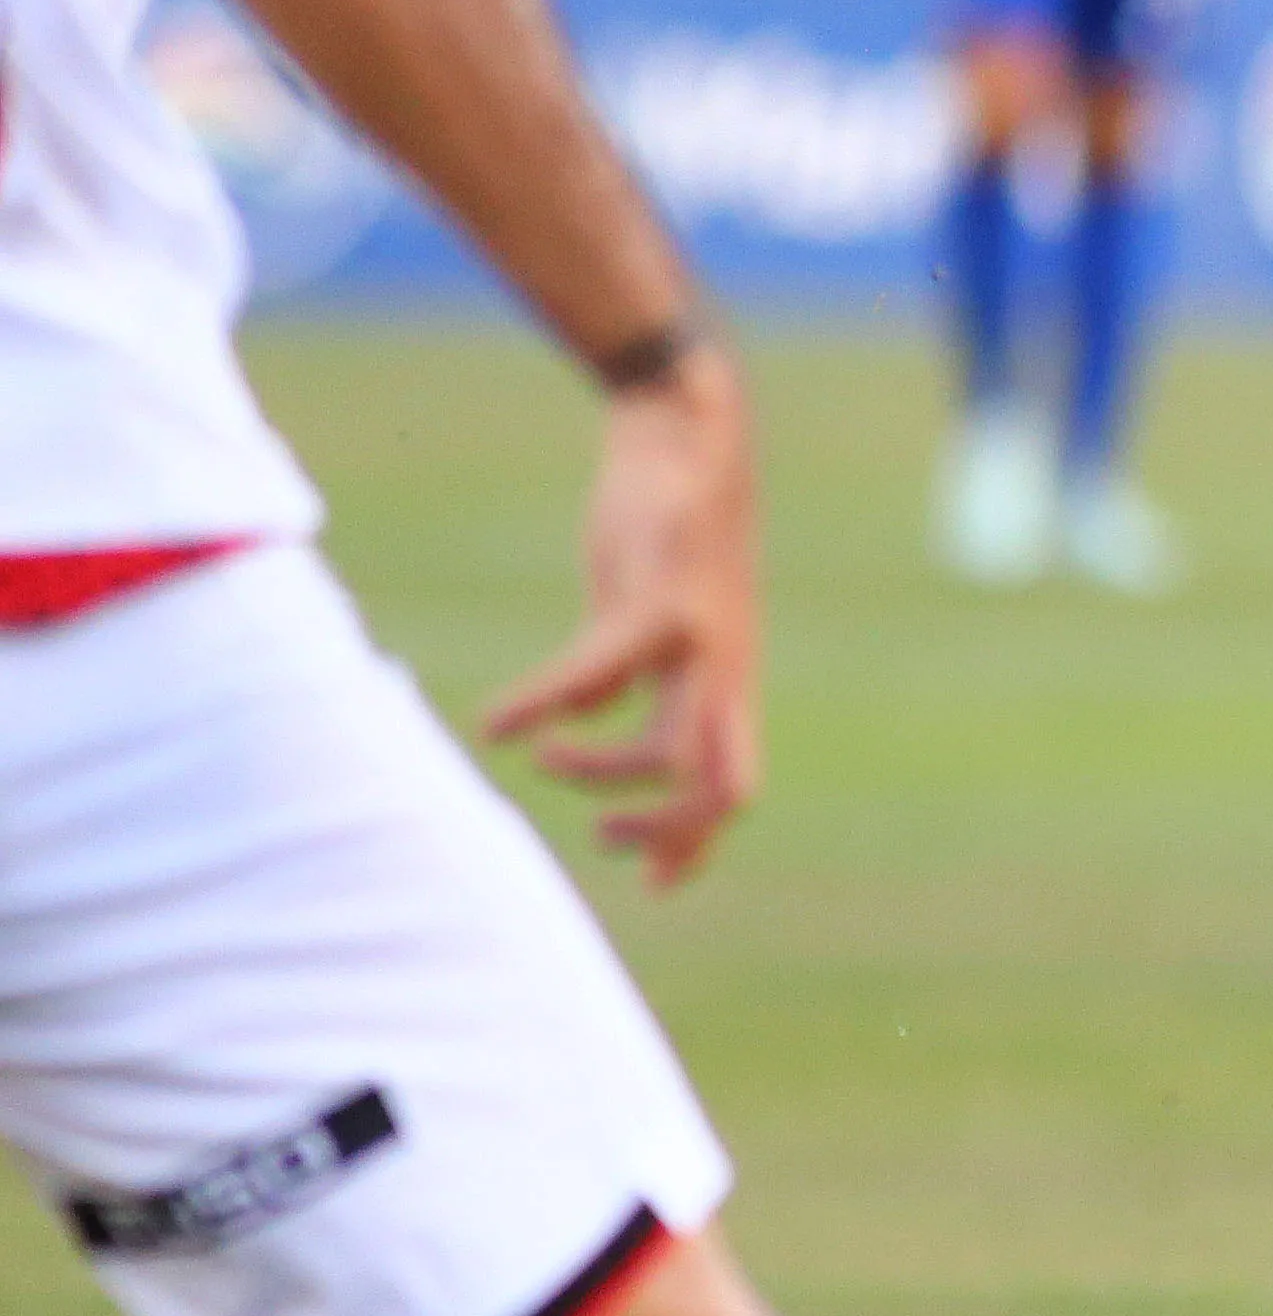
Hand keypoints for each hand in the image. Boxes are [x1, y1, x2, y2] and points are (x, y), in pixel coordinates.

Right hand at [479, 350, 764, 885]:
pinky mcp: (659, 597)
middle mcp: (724, 669)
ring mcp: (700, 637)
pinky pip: (598, 670)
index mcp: (725, 681)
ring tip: (538, 753)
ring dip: (597, 771)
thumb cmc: (663, 531)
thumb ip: (629, 674)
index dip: (698, 842)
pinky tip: (495, 722)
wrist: (686, 432)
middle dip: (666, 831)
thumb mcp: (646, 616)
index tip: (655, 883)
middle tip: (600, 836)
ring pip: (670, 746)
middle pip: (726, 788)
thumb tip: (593, 719)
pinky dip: (543, 702)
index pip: (734, 785)